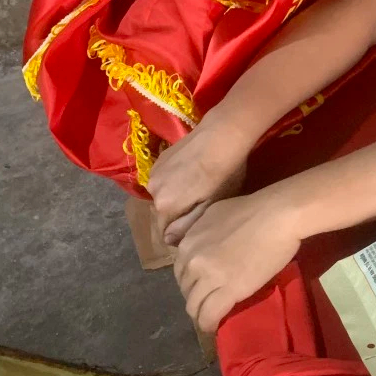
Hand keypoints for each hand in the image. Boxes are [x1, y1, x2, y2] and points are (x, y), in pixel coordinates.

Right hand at [148, 112, 250, 244]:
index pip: (165, 232)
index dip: (181, 233)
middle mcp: (152, 190)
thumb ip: (187, 225)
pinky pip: (164, 179)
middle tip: (202, 206)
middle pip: (163, 213)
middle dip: (178, 214)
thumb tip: (168, 240)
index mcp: (164, 206)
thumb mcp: (211, 205)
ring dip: (175, 197)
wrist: (222, 134)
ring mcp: (153, 172)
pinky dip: (174, 181)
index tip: (200, 227)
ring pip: (163, 195)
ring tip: (198, 189)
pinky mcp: (159, 158)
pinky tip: (193, 174)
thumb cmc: (224, 174)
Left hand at [173, 191, 299, 333]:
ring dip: (201, 313)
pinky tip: (213, 326)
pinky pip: (208, 315)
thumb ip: (196, 230)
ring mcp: (209, 277)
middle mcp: (192, 260)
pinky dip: (209, 324)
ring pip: (194, 305)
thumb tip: (186, 242)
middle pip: (186, 289)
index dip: (192, 281)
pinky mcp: (228, 291)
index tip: (203, 285)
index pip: (180, 271)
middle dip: (196, 296)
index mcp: (188, 242)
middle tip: (211, 300)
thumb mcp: (213, 213)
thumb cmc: (252, 209)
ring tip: (211, 316)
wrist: (277, 215)